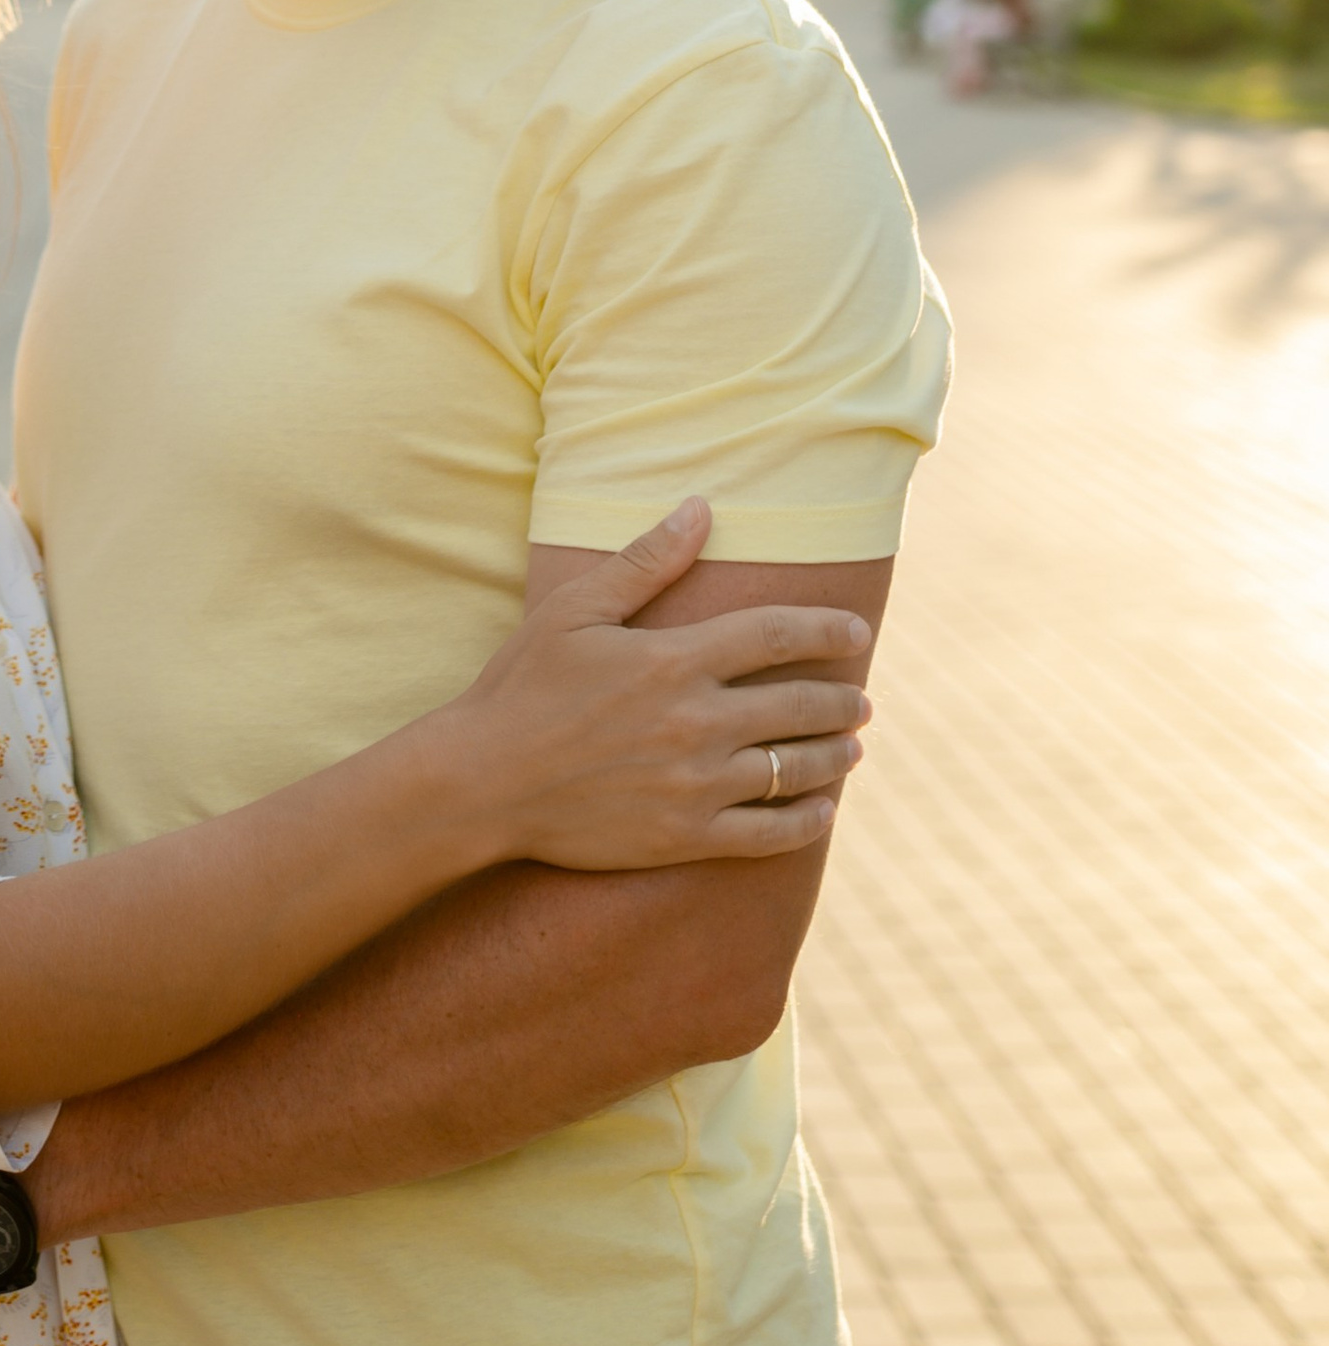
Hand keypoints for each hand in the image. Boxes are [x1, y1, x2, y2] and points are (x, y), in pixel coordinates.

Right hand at [460, 501, 872, 869]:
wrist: (482, 782)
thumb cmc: (521, 687)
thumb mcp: (574, 610)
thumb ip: (645, 562)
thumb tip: (700, 508)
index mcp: (675, 660)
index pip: (777, 634)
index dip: (826, 629)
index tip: (856, 632)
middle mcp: (697, 722)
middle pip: (800, 704)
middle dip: (843, 700)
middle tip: (862, 701)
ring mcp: (695, 784)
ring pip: (794, 770)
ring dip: (834, 757)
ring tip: (850, 750)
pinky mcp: (685, 837)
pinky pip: (769, 834)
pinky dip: (806, 821)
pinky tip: (821, 810)